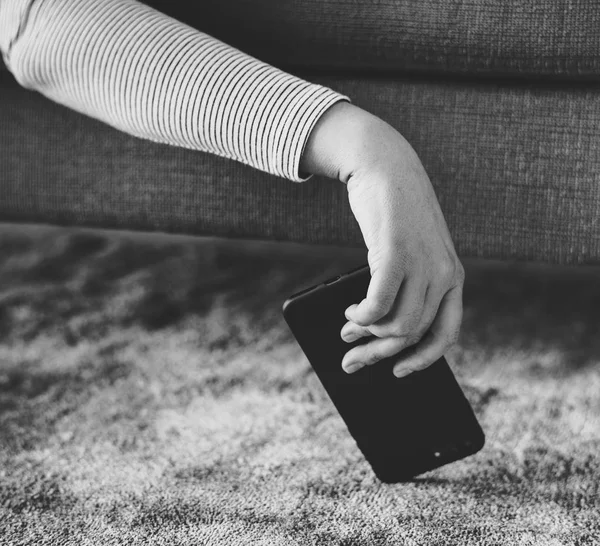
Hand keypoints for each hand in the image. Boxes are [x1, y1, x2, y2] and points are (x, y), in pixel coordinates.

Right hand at [299, 101, 464, 377]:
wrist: (387, 166)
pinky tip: (351, 313)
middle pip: (413, 335)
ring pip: (397, 325)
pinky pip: (379, 303)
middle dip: (379, 355)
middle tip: (353, 363)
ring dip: (367, 336)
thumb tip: (377, 327)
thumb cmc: (394, 215)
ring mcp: (422, 264)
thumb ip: (406, 284)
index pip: (446, 334)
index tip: (399, 373)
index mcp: (452, 278)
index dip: (423, 360)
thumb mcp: (410, 252)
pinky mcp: (396, 252)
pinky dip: (362, 317)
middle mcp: (444, 275)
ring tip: (348, 330)